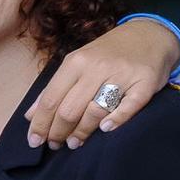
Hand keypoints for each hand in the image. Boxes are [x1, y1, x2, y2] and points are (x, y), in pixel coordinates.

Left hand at [23, 17, 178, 148]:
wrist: (150, 35)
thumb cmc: (107, 54)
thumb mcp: (77, 63)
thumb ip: (54, 88)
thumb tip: (30, 116)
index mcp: (76, 62)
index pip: (51, 99)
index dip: (40, 124)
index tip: (34, 142)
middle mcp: (97, 68)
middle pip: (69, 109)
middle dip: (57, 132)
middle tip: (54, 145)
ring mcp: (122, 75)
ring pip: (94, 111)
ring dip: (81, 132)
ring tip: (74, 143)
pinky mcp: (145, 83)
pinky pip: (128, 107)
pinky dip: (115, 120)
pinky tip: (105, 130)